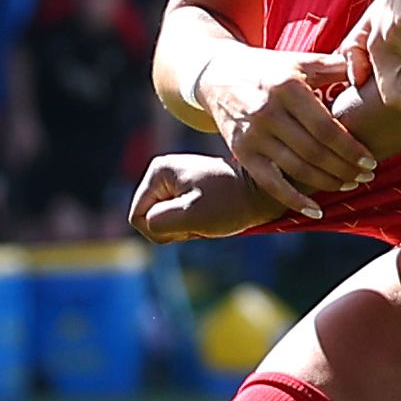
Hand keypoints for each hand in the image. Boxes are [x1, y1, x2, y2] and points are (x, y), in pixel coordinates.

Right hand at [128, 154, 280, 242]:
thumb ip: (159, 221)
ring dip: (185, 227)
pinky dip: (193, 224)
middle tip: (202, 220)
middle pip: (150, 218)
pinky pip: (178, 217)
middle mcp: (162, 172)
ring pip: (165, 220)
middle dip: (175, 227)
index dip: (161, 229)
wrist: (262, 194)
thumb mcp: (190, 215)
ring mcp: (175, 181)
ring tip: (208, 217)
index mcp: (158, 171)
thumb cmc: (231, 203)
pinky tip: (210, 216)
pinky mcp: (187, 190)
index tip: (190, 221)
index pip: (137, 216)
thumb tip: (148, 223)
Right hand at [198, 45, 369, 218]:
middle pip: (314, 152)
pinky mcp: (242, 153)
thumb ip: (334, 65)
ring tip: (350, 185)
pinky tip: (317, 211)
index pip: (325, 127)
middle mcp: (268, 112)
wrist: (217, 75)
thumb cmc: (269, 69)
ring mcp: (253, 135)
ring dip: (328, 183)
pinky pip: (271, 184)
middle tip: (367, 176)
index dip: (350, 149)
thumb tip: (367, 73)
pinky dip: (295, 201)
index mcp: (287, 88)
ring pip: (298, 169)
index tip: (370, 160)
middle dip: (345, 168)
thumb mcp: (298, 61)